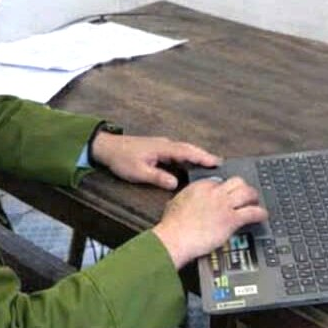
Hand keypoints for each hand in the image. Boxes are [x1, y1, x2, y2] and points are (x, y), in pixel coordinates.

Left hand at [90, 133, 218, 189]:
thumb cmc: (122, 159)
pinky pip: (178, 152)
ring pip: (184, 150)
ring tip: (210, 165)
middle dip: (204, 155)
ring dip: (197, 156)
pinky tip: (191, 164)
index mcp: (163, 148)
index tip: (216, 162)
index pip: (187, 152)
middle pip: (189, 149)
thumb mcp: (139, 172)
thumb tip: (176, 183)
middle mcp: (165, 144)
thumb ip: (158, 177)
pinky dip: (188, 156)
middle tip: (220, 164)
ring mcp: (162, 145)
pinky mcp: (159, 149)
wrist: (108, 148)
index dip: (202, 157)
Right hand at [151, 177, 268, 268]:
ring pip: (247, 193)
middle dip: (243, 187)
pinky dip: (260, 213)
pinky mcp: (231, 219)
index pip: (220, 182)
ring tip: (256, 202)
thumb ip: (186, 198)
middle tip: (246, 194)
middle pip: (237, 182)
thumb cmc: (172, 226)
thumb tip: (187, 202)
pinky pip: (252, 212)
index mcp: (201, 186)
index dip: (227, 188)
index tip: (228, 194)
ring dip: (254, 197)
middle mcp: (215, 192)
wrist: (175, 238)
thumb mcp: (176, 203)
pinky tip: (262, 215)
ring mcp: (224, 205)